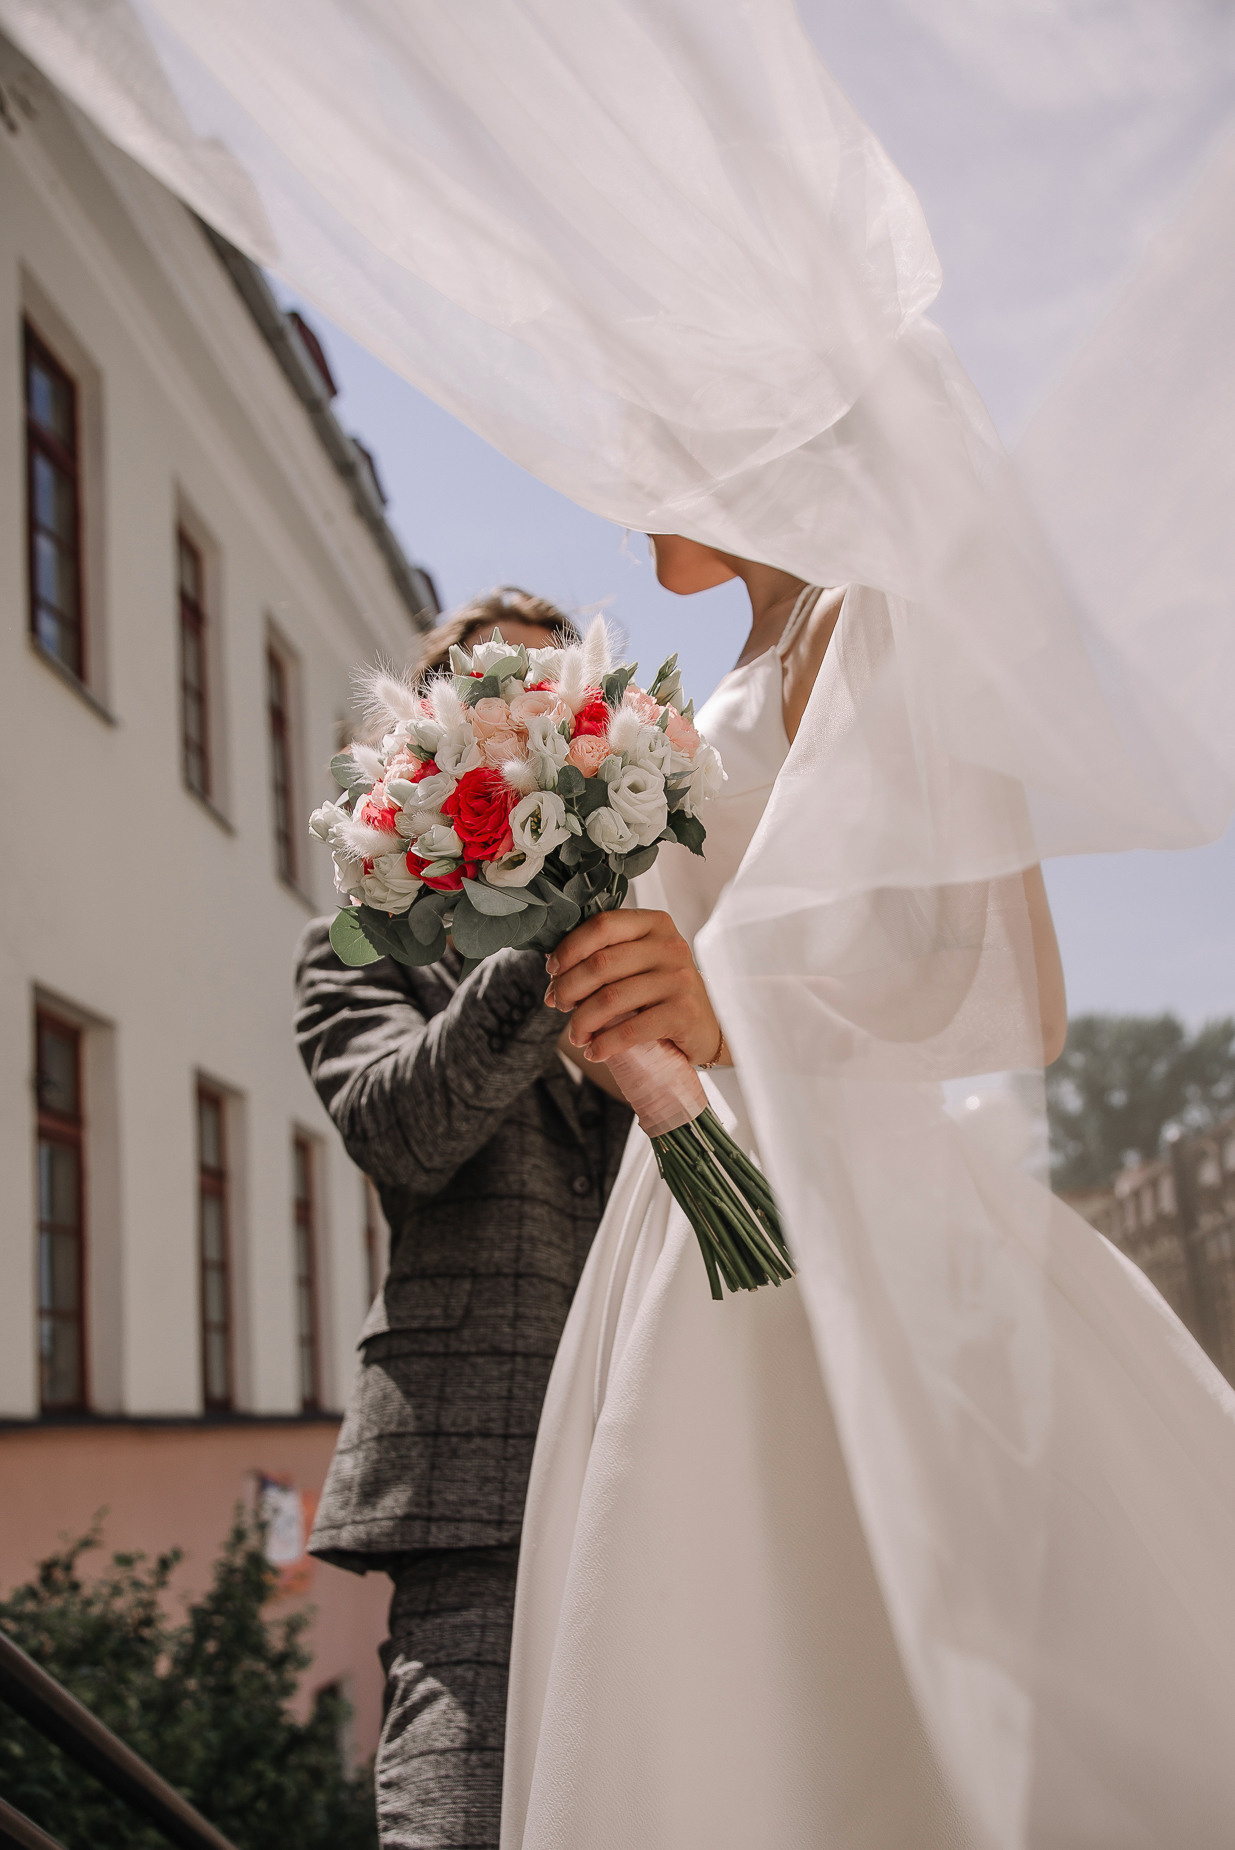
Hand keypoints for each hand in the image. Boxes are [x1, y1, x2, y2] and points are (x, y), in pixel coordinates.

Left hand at [545, 909, 725, 1067]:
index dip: (569, 949)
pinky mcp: (684, 1012)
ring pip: (611, 997)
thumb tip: (553, 968)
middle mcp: (670, 946)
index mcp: (654, 924)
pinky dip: (605, 1044)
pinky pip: (631, 1029)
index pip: (601, 926)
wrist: (704, 1027)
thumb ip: (604, 956)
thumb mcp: (637, 963)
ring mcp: (680, 978)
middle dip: (568, 988)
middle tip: (558, 1005)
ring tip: (576, 1035)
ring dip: (582, 1021)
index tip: (552, 971)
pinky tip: (596, 1051)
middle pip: (601, 963)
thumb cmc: (661, 992)